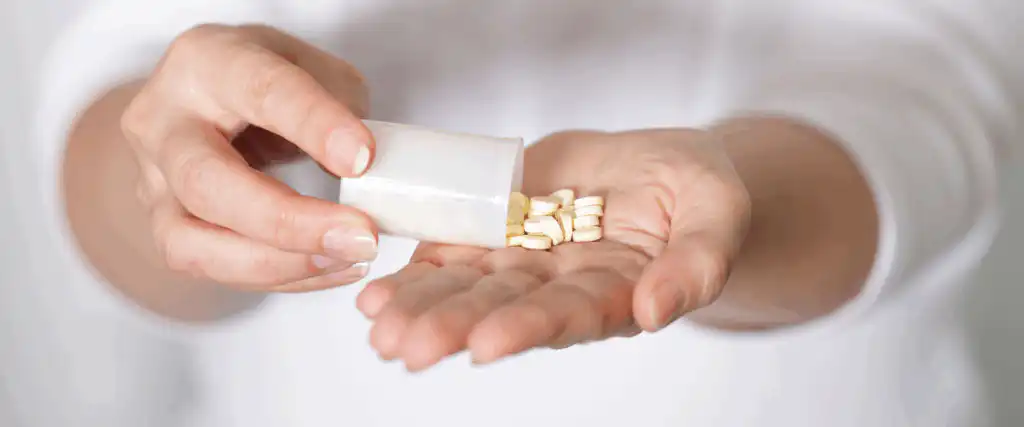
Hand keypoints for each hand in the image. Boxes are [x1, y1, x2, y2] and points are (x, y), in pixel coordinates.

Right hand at [122, 24, 378, 291]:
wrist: (199, 105)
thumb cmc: (263, 84)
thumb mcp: (311, 68)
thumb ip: (340, 107)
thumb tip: (366, 169)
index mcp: (207, 62)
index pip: (261, 91)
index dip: (314, 125)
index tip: (363, 158)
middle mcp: (163, 121)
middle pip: (207, 182)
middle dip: (290, 221)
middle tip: (362, 236)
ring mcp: (152, 181)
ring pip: (192, 243)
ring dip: (281, 263)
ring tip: (349, 259)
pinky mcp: (162, 228)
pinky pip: (213, 269)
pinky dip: (280, 276)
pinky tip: (332, 267)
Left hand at [356, 129, 750, 369]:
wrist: (662, 169)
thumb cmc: (698, 193)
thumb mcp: (718, 212)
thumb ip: (697, 263)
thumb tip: (656, 311)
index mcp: (615, 291)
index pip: (570, 314)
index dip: (529, 327)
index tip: (486, 343)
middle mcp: (560, 286)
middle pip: (502, 308)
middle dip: (454, 326)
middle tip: (406, 347)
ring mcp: (525, 258)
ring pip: (467, 286)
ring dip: (421, 305)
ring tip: (377, 325)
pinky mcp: (499, 227)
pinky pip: (452, 251)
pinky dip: (416, 270)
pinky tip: (375, 292)